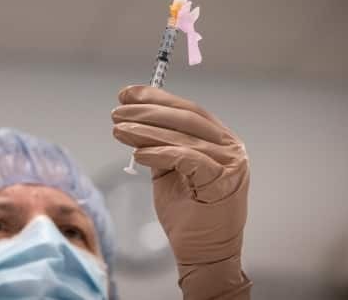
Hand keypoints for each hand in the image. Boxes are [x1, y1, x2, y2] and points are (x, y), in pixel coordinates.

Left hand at [111, 85, 250, 299]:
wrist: (204, 253)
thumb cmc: (187, 213)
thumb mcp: (169, 171)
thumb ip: (159, 144)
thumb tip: (133, 118)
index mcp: (220, 138)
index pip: (187, 109)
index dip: (156, 98)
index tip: (127, 93)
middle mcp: (230, 146)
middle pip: (185, 118)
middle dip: (147, 111)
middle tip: (117, 111)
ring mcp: (230, 163)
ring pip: (182, 137)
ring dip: (145, 131)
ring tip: (118, 129)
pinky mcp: (223, 181)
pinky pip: (186, 159)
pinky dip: (160, 153)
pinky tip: (138, 153)